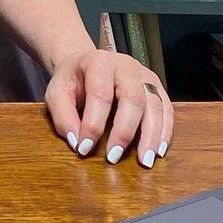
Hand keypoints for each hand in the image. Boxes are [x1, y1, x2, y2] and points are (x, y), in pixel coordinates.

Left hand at [45, 47, 173, 168]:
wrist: (85, 64)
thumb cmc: (72, 80)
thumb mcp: (56, 93)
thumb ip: (63, 116)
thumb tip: (77, 142)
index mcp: (98, 62)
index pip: (100, 94)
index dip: (93, 124)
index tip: (85, 148)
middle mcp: (126, 66)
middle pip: (133, 98)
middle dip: (125, 131)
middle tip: (114, 157)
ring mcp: (144, 75)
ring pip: (155, 105)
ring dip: (152, 135)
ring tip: (145, 160)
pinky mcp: (156, 86)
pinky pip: (166, 109)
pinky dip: (165, 131)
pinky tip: (158, 150)